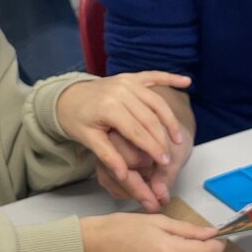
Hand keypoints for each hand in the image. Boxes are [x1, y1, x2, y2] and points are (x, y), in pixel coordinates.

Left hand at [57, 73, 189, 205]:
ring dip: (169, 118)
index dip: (153, 148)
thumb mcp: (88, 140)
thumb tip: (124, 176)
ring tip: (178, 137)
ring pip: (156, 101)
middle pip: (150, 118)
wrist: (65, 97)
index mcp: (109, 107)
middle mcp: (120, 91)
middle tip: (170, 156)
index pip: (138, 132)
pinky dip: (170, 77)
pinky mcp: (130, 77)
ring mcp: (126, 81)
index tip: (163, 162)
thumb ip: (108, 156)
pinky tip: (186, 82)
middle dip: (163, 139)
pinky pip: (153, 76)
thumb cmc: (76, 120)